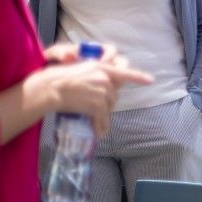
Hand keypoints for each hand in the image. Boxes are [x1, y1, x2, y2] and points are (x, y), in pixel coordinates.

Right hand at [29, 56, 151, 134]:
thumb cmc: (60, 78)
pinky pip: (102, 118)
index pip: (125, 73)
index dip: (138, 77)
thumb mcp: (82, 69)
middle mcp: (105, 79)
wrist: (50, 88)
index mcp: (102, 68)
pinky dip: (101, 126)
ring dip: (104, 115)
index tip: (151, 80)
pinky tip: (99, 133)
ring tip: (97, 121)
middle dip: (107, 102)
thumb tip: (106, 86)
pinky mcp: (97, 105)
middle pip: (114, 95)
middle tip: (96, 107)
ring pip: (109, 107)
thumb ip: (97, 75)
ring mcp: (102, 92)